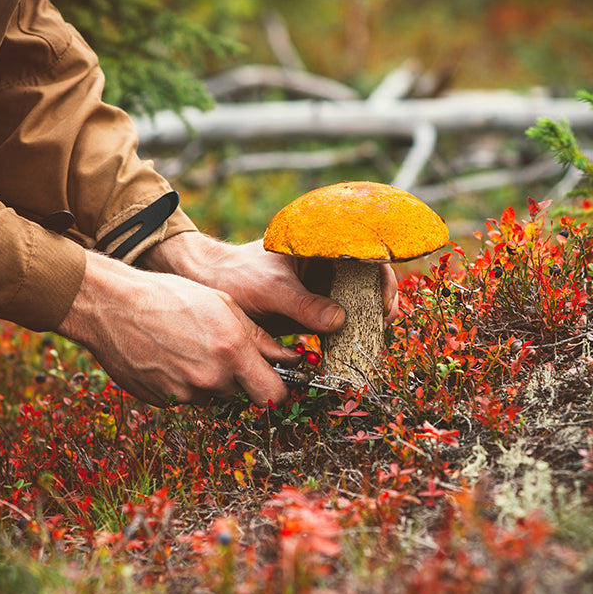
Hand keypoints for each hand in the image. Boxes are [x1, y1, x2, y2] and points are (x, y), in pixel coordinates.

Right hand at [57, 251, 298, 407]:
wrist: (113, 306)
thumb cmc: (171, 296)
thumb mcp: (225, 305)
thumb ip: (261, 338)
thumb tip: (290, 358)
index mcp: (232, 352)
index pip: (274, 395)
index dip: (278, 388)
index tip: (274, 379)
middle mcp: (211, 378)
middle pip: (243, 394)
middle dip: (241, 378)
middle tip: (222, 349)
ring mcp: (185, 393)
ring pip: (214, 396)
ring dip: (211, 379)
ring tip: (191, 347)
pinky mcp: (163, 401)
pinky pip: (187, 397)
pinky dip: (185, 382)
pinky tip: (171, 356)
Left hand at [138, 232, 400, 333]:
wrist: (208, 286)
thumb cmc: (236, 276)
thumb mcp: (271, 290)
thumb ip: (305, 305)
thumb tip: (340, 321)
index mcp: (322, 245)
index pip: (368, 255)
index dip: (383, 277)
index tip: (384, 303)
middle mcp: (326, 264)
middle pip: (368, 281)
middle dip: (379, 303)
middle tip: (381, 326)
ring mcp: (320, 286)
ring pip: (356, 302)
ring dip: (365, 321)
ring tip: (368, 341)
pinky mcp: (312, 308)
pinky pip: (339, 320)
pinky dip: (347, 333)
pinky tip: (349, 348)